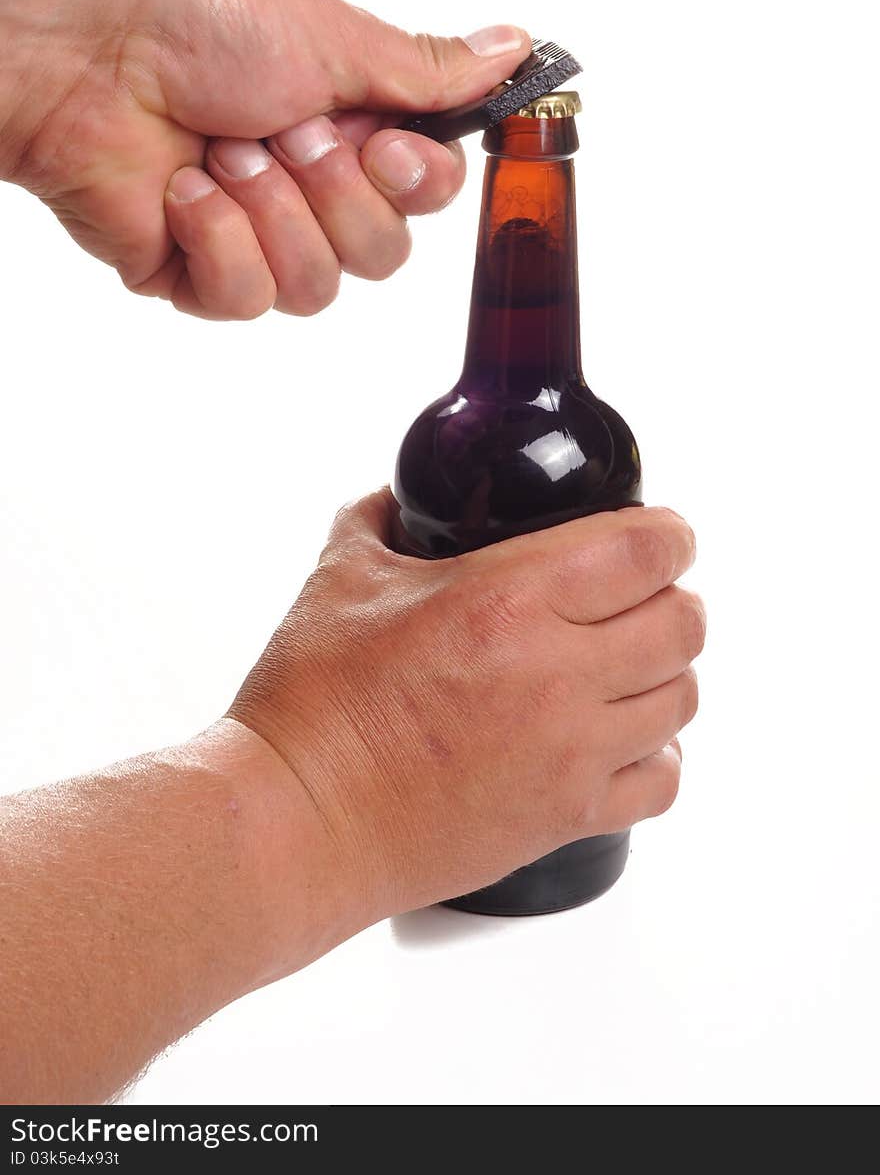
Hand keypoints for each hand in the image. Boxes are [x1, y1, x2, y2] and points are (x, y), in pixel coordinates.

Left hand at [0, 0, 529, 318]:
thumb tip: (515, 49)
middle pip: (383, 255)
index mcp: (350, 129)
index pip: (426, 197)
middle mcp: (310, 191)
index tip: (382, 144)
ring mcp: (255, 239)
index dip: (414, 184)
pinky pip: (248, 298)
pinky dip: (218, 238)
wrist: (88, 56)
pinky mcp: (200, 277)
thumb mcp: (333, 37)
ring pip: (319, 288)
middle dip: (333, 193)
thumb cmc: (197, 23)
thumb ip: (426, 71)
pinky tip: (184, 191)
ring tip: (225, 154)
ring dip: (272, 212)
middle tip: (285, 132)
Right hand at [230, 492, 704, 917]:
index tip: (661, 533)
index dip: (669, 533)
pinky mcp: (566, 817)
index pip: (648, 551)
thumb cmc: (314, 706)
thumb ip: (381, 519)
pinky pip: (663, 781)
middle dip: (670, 597)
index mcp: (508, 600)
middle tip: (638, 597)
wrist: (300, 822)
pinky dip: (657, 753)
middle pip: (684, 622)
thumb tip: (399, 498)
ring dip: (665, 672)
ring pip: (682, 698)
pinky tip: (622, 738)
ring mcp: (570, 753)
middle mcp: (557, 675)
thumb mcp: (342, 577)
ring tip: (627, 665)